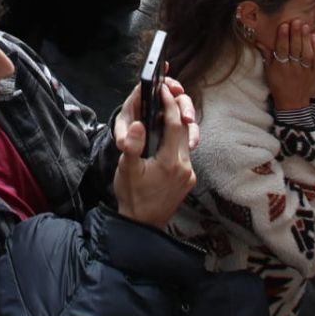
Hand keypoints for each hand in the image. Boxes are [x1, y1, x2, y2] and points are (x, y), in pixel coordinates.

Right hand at [112, 74, 198, 228]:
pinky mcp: (188, 181)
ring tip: (164, 114)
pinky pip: (184, 154)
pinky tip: (165, 139)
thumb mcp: (126, 169)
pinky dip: (176, 142)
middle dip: (175, 110)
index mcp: (169, 162)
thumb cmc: (131, 196)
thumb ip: (132, 145)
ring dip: (177, 126)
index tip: (162, 90)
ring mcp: (188, 175)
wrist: (142, 225)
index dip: (169, 104)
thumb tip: (138, 123)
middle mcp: (184, 168)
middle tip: (164, 96)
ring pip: (185, 142)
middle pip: (183, 130)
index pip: (174, 124)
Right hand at [265, 19, 314, 111]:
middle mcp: (293, 69)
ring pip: (306, 53)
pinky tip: (314, 37)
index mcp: (281, 69)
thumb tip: (258, 41)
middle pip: (295, 49)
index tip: (284, 25)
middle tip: (297, 21)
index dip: (283, 37)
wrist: (293, 103)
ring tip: (305, 26)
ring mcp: (305, 71)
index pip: (282, 50)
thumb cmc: (278, 85)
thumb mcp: (269, 71)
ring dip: (306, 39)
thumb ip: (266, 55)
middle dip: (296, 34)